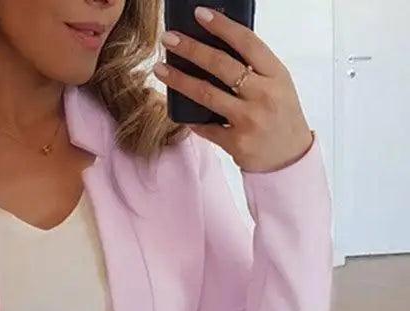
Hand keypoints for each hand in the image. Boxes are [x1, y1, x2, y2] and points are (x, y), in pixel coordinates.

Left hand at [153, 5, 313, 172]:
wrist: (288, 157)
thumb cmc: (280, 116)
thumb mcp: (277, 85)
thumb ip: (254, 68)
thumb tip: (215, 46)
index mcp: (276, 75)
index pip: (247, 42)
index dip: (222, 26)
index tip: (199, 14)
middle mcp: (263, 95)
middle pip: (221, 65)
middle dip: (191, 49)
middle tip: (169, 39)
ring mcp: (249, 120)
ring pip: (206, 94)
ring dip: (179, 80)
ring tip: (161, 69)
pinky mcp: (236, 142)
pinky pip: (205, 126)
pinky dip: (189, 118)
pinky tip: (175, 108)